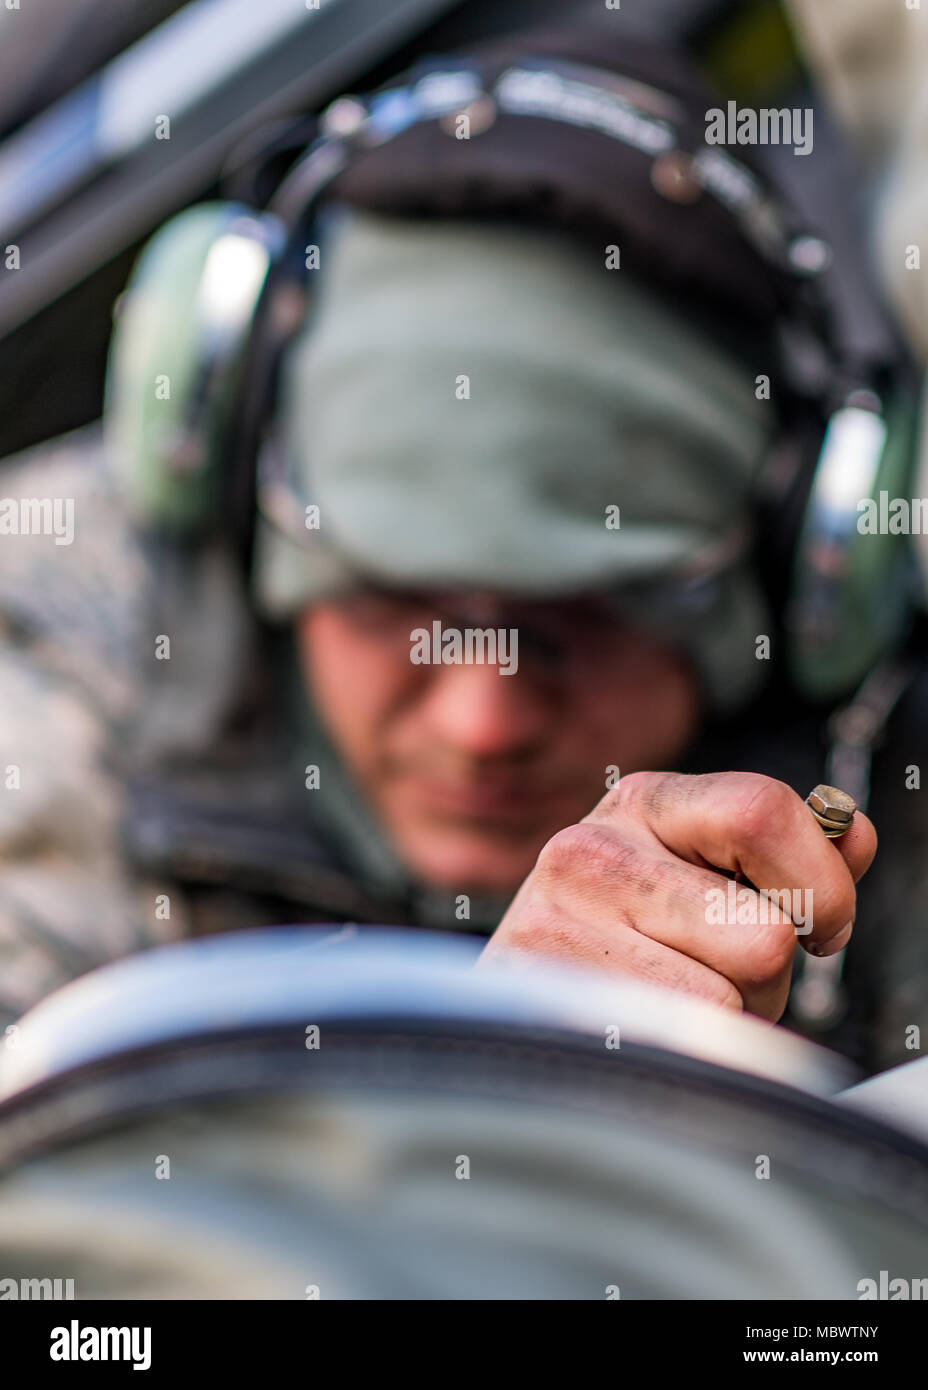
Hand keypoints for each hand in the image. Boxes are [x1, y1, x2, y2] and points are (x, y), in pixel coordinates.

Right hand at [480, 771, 877, 1020]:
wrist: (515, 1006)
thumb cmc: (631, 939)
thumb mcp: (706, 872)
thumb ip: (791, 854)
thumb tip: (852, 836)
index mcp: (645, 802)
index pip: (762, 810)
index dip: (823, 883)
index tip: (821, 928)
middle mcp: (590, 847)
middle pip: (761, 934)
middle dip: (768, 978)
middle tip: (722, 974)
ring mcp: (555, 921)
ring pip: (722, 1003)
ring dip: (722, 1022)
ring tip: (669, 1001)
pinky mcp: (541, 997)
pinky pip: (670, 1048)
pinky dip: (678, 1055)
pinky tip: (637, 1030)